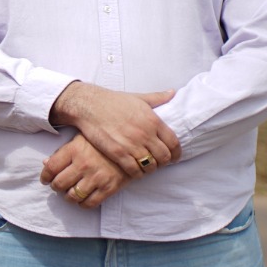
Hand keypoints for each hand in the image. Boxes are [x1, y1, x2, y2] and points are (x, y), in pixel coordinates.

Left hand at [40, 133, 129, 207]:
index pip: (51, 168)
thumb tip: (45, 163)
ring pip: (72, 196)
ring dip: (68, 197)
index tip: (45, 179)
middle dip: (56, 187)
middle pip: (59, 184)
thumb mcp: (80, 140)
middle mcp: (83, 164)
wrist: (132, 147)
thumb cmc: (102, 142)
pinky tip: (83, 199)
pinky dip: (82, 204)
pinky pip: (89, 203)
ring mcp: (96, 177)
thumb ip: (63, 152)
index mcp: (74, 150)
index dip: (45, 176)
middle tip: (58, 186)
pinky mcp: (108, 188)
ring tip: (70, 193)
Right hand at [50, 82, 179, 178]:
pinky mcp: (118, 153)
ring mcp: (131, 144)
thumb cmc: (113, 101)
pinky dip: (137, 173)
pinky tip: (135, 170)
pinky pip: (134, 170)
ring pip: (150, 165)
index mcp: (153, 120)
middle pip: (164, 156)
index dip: (177, 153)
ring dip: (150, 168)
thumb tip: (172, 93)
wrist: (89, 105)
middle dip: (164, 162)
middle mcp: (145, 134)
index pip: (173, 142)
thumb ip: (157, 98)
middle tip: (160, 162)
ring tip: (147, 167)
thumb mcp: (138, 97)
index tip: (175, 157)